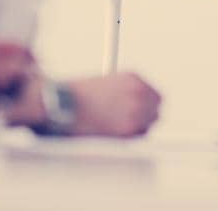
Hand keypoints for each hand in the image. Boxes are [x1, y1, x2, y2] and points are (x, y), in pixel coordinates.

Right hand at [8, 72, 161, 136]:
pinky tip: (111, 136)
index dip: (147, 107)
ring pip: (148, 126)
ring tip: (114, 131)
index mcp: (133, 78)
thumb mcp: (104, 84)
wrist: (61, 104)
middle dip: (145, 119)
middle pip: (156, 110)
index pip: (154, 96)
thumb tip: (127, 108)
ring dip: (136, 130)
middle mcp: (139, 91)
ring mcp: (136, 109)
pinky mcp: (129, 129)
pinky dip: (127, 140)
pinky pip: (137, 138)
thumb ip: (122, 93)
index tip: (140, 114)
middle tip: (130, 126)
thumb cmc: (74, 96)